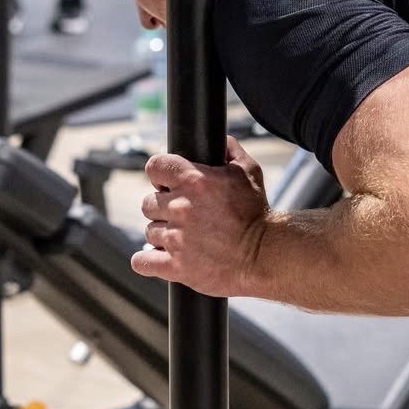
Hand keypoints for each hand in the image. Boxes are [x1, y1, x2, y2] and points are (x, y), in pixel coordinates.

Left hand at [131, 137, 268, 295]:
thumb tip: (219, 142)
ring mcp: (176, 239)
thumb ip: (230, 150)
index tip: (167, 185)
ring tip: (183, 239)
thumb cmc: (257, 214)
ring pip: (149, 232)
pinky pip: (143, 261)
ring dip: (162, 235)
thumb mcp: (249, 172)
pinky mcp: (176, 267)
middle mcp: (180, 207)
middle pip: (148, 203)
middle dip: (163, 208)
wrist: (265, 255)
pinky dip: (148, 260)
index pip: (155, 166)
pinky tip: (159, 258)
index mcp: (194, 180)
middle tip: (181, 216)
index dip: (160, 175)